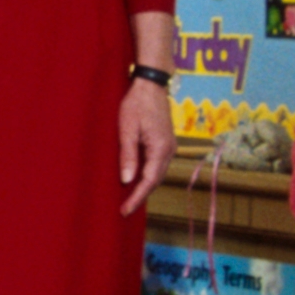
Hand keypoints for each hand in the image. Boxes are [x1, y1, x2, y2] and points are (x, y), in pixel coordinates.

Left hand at [116, 77, 170, 212]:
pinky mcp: (166, 142)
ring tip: (129, 198)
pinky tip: (137, 179)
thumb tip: (127, 180)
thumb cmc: (137, 103)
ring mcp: (170, 146)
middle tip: (124, 209)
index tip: (125, 210)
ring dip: (144, 186)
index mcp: (161, 148)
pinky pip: (157, 165)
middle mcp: (169, 150)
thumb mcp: (127, 129)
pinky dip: (148, 175)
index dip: (137, 197)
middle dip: (140, 196)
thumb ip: (128, 155)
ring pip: (157, 173)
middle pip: (155, 180)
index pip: (149, 181)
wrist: (152, 84)